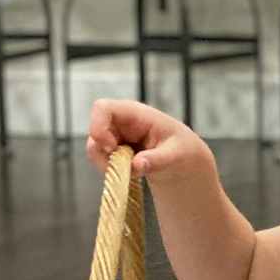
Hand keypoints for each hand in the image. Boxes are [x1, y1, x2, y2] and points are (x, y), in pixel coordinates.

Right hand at [84, 99, 211, 180]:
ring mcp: (114, 136)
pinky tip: (132, 172)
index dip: (98, 126)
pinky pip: (101, 160)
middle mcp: (120, 122)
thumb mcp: (176, 155)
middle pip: (94, 132)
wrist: (184, 161)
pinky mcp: (113, 150)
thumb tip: (136, 165)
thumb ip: (157, 160)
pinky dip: (112, 170)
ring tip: (135, 172)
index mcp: (135, 113)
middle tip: (127, 168)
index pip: (102, 107)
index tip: (111, 148)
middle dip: (105, 154)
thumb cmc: (183, 150)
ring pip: (95, 149)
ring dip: (109, 165)